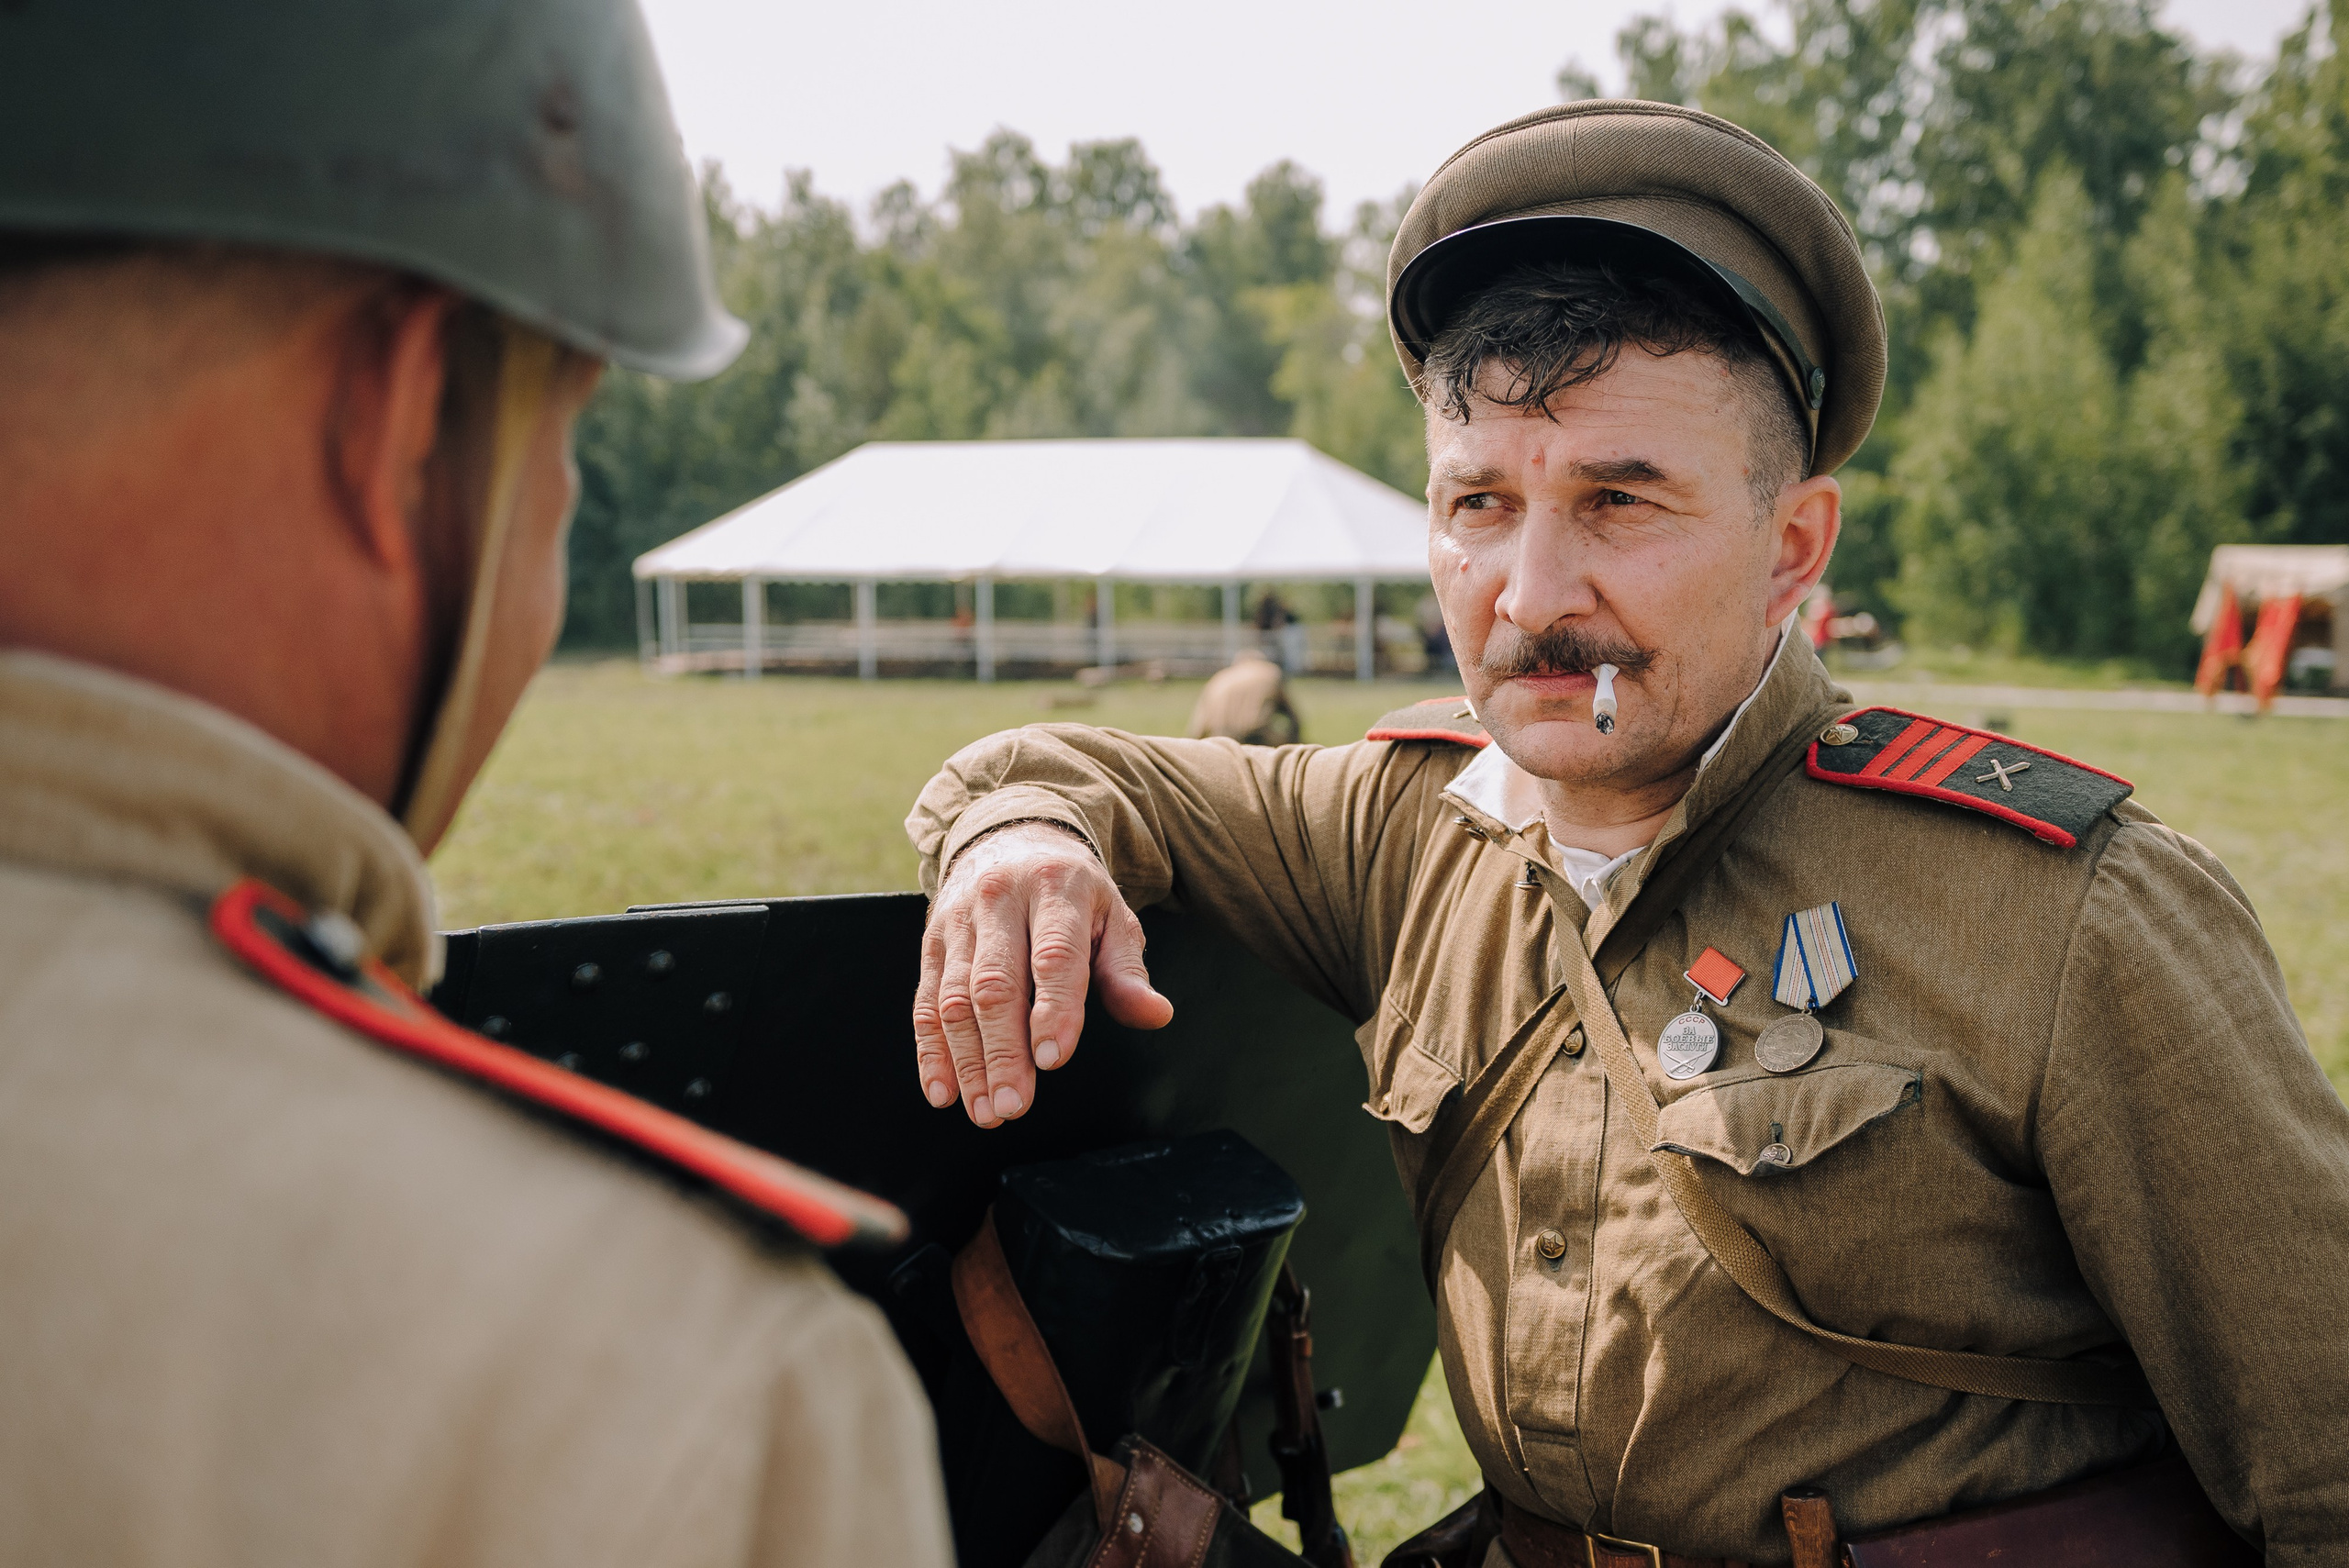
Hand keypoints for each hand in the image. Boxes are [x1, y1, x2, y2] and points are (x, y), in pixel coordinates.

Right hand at [914, 822, 1173, 1125]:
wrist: (1012, 837)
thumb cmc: (1072, 893)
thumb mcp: (1112, 917)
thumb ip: (1127, 971)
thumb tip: (1156, 1015)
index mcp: (1056, 888)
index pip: (1054, 955)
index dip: (1053, 1009)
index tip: (1053, 1060)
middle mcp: (999, 899)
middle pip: (995, 983)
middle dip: (1003, 1051)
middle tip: (1012, 1107)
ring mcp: (958, 920)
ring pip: (955, 997)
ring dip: (967, 1061)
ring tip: (985, 1112)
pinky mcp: (931, 941)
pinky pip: (925, 1000)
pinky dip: (930, 1050)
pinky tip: (942, 1091)